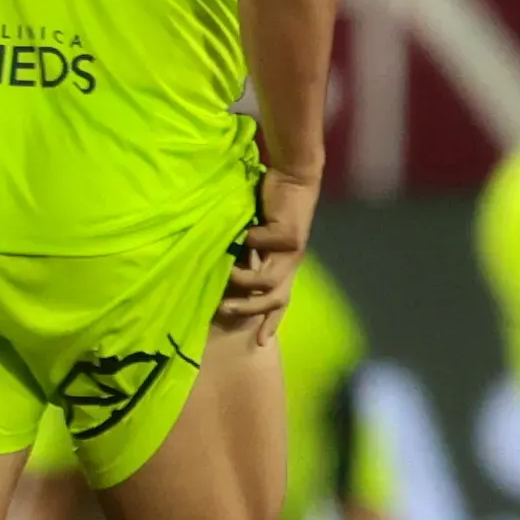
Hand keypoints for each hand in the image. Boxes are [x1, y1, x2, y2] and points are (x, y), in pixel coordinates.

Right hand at [217, 165, 321, 344]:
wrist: (295, 176)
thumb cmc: (273, 202)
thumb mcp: (258, 233)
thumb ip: (247, 252)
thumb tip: (224, 267)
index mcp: (285, 265)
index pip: (280, 301)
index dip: (271, 322)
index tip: (261, 344)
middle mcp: (291, 262)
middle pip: (276, 300)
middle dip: (251, 311)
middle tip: (224, 311)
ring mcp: (292, 251)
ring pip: (269, 282)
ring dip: (245, 281)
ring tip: (226, 275)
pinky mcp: (290, 235)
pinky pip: (261, 245)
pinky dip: (248, 240)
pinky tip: (242, 230)